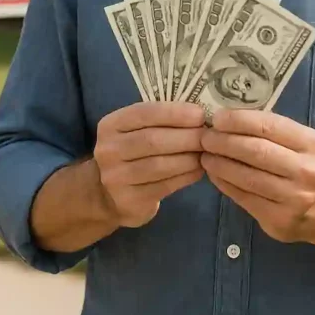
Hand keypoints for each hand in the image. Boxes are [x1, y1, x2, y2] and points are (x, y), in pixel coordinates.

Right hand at [94, 102, 205, 228]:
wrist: (107, 194)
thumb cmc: (131, 152)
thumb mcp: (134, 131)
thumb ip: (159, 121)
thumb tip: (199, 115)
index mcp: (111, 125)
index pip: (144, 113)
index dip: (174, 113)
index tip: (199, 114)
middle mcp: (109, 150)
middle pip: (152, 140)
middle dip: (186, 136)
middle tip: (208, 136)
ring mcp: (116, 178)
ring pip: (159, 165)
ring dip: (188, 158)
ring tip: (205, 153)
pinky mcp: (130, 201)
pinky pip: (164, 186)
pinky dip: (186, 176)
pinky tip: (199, 170)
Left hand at [200, 109, 314, 243]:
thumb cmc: (306, 166)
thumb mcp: (301, 142)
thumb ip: (271, 130)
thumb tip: (228, 118)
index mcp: (311, 143)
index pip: (269, 126)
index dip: (239, 120)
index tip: (217, 118)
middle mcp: (306, 170)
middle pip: (256, 151)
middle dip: (224, 142)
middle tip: (204, 137)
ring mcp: (293, 198)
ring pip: (247, 177)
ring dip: (220, 164)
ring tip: (204, 155)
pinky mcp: (279, 220)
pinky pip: (244, 198)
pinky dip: (224, 183)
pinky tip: (214, 174)